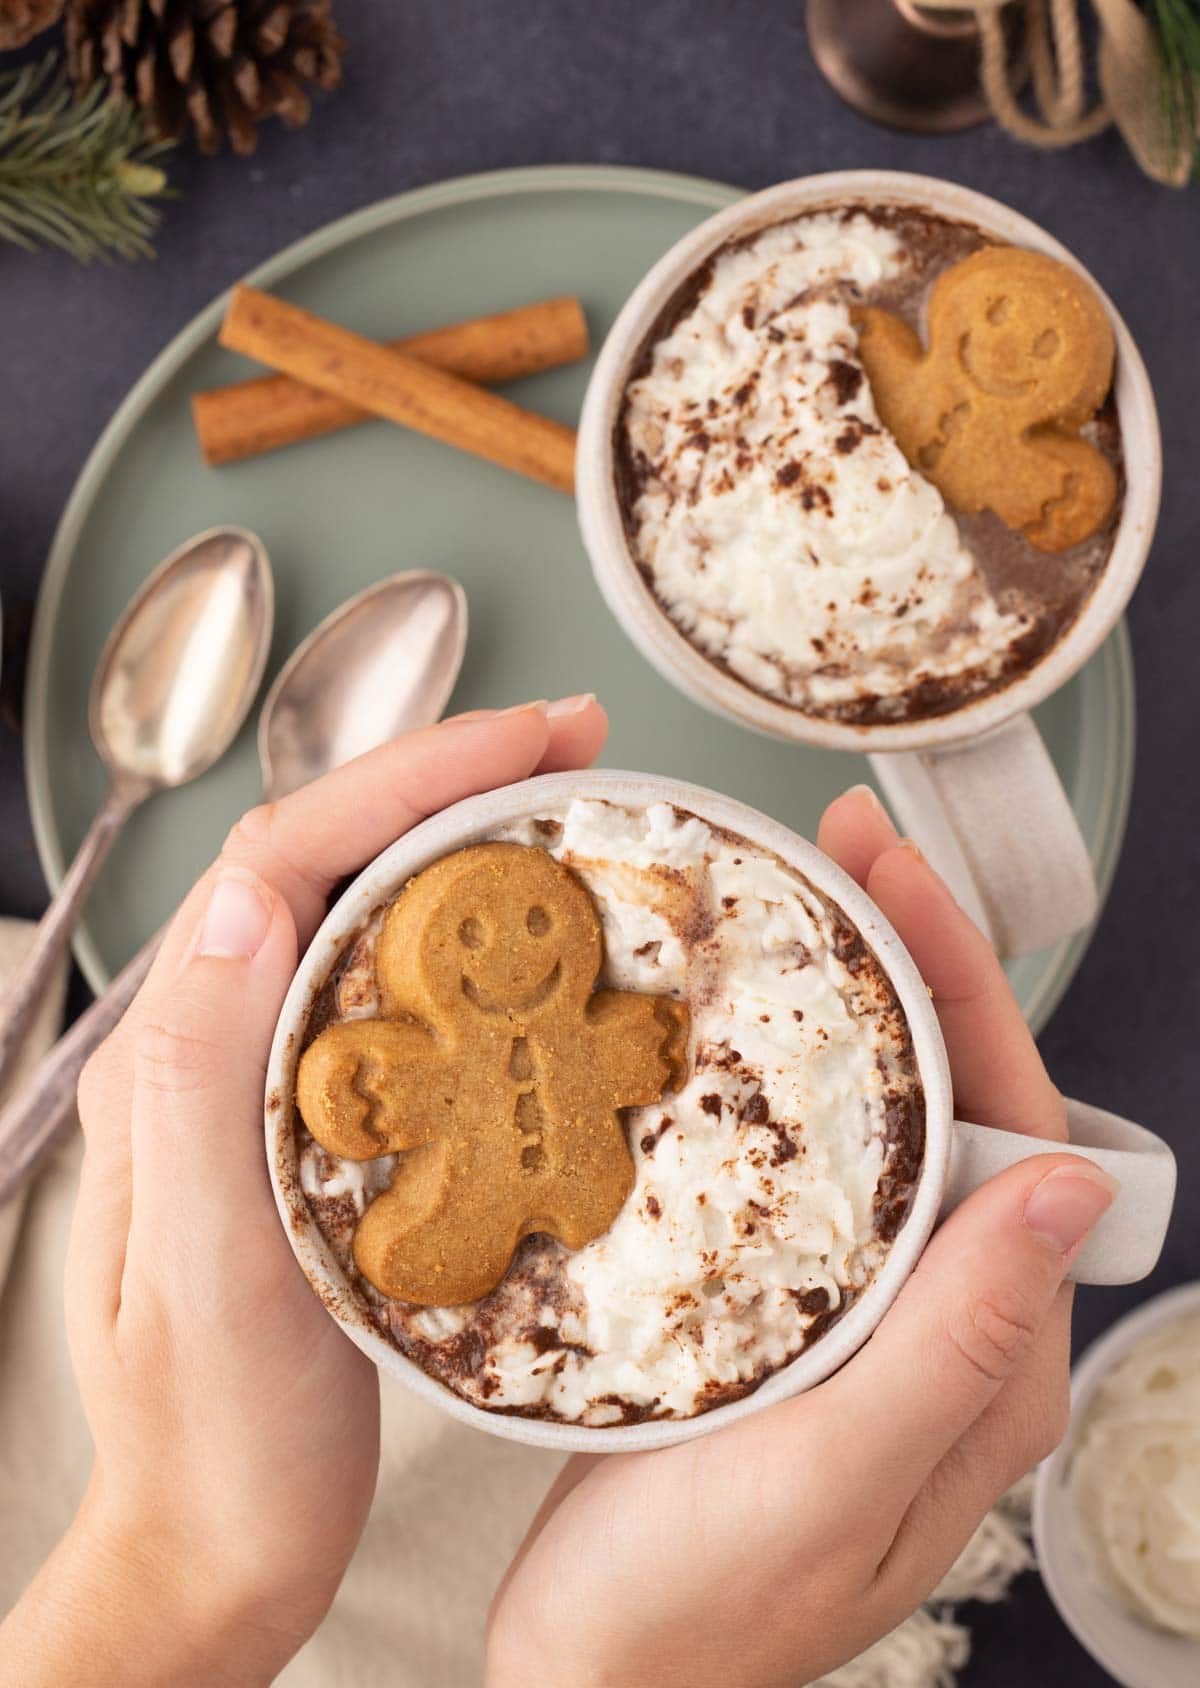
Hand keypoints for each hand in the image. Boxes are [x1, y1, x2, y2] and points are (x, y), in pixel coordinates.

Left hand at [1, 697, 606, 1687]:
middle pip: (332, 861)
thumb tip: (244, 898)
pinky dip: (483, 946)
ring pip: (372, 916)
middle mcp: (219, 1048)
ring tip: (579, 815)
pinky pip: (405, 1000)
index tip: (527, 739)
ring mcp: (275, 1087)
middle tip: (580, 749)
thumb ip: (201, 1086)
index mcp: (179, 1057)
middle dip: (452, 780)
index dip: (405, 774)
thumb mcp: (205, 1278)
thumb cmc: (211, 1442)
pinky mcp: (331, 1132)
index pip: (283, 857)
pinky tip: (552, 954)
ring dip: (471, 846)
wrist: (218, 1552)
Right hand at [486, 785, 1116, 1687]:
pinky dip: (789, 1074)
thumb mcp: (833, 1476)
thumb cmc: (695, 1615)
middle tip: (843, 846)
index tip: (894, 873)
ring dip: (854, 1001)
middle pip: (958, 1098)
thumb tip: (1072, 1181)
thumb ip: (959, 1336)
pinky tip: (736, 1025)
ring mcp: (873, 1314)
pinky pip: (818, 1165)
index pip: (1013, 1123)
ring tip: (797, 899)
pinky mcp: (797, 1311)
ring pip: (887, 1117)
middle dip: (914, 959)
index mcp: (991, 1354)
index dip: (963, 983)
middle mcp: (950, 1323)